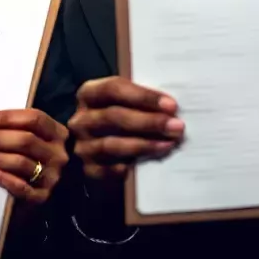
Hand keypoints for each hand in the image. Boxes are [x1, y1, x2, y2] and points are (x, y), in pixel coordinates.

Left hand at [0, 109, 68, 203]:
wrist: (58, 191)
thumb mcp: (36, 137)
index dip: (5, 118)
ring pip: (22, 162)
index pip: (33, 118)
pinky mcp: (43, 196)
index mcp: (57, 133)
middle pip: (25, 140)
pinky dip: (6, 179)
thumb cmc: (36, 156)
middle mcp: (58, 153)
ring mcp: (52, 176)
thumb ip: (17, 129)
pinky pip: (23, 188)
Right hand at [68, 76, 183, 180]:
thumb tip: (171, 106)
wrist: (96, 148)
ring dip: (145, 144)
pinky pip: (110, 170)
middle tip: (176, 126)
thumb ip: (138, 100)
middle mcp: (81, 119)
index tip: (170, 105)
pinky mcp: (88, 169)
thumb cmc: (117, 118)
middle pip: (114, 116)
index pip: (114, 89)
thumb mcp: (122, 102)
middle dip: (150, 122)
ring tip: (169, 144)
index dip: (143, 96)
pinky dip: (130, 166)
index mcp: (89, 94)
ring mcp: (83, 145)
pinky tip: (149, 162)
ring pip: (113, 145)